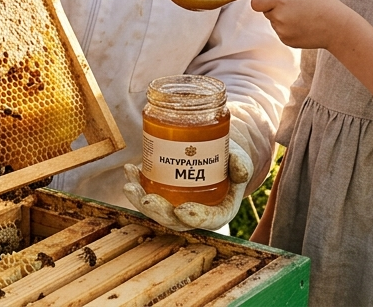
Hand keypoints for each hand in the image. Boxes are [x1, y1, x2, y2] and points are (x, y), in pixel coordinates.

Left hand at [122, 140, 252, 231]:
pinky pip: (148, 191)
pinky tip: (129, 170)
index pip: (207, 220)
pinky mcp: (164, 192)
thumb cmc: (231, 160)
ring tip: (130, 185)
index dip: (194, 217)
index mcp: (219, 211)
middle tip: (147, 200)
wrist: (219, 152)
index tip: (182, 210)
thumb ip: (242, 165)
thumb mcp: (242, 161)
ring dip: (140, 200)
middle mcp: (195, 213)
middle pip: (175, 220)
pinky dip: (137, 182)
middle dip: (158, 212)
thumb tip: (240, 169)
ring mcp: (177, 204)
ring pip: (156, 210)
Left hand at [251, 0, 372, 109]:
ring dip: (282, 17)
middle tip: (295, 4)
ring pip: (274, 21)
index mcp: (280, 0)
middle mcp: (278, 17)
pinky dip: (288, 28)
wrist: (337, 27)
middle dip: (275, 6)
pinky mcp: (286, 41)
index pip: (256, 2)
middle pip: (265, 11)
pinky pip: (281, 31)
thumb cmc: (322, 2)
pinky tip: (304, 24)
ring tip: (302, 15)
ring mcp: (282, 31)